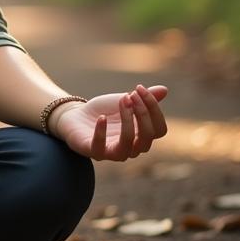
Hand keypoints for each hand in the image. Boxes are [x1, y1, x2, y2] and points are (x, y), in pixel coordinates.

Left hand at [53, 84, 168, 161]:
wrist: (75, 115)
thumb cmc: (103, 111)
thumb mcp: (123, 101)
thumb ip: (142, 99)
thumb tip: (164, 90)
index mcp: (141, 136)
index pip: (159, 130)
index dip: (154, 110)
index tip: (139, 88)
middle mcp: (131, 148)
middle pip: (147, 138)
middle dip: (142, 114)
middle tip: (130, 95)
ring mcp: (113, 152)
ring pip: (128, 145)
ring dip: (127, 121)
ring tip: (121, 100)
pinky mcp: (93, 151)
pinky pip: (100, 148)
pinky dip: (101, 133)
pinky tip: (101, 117)